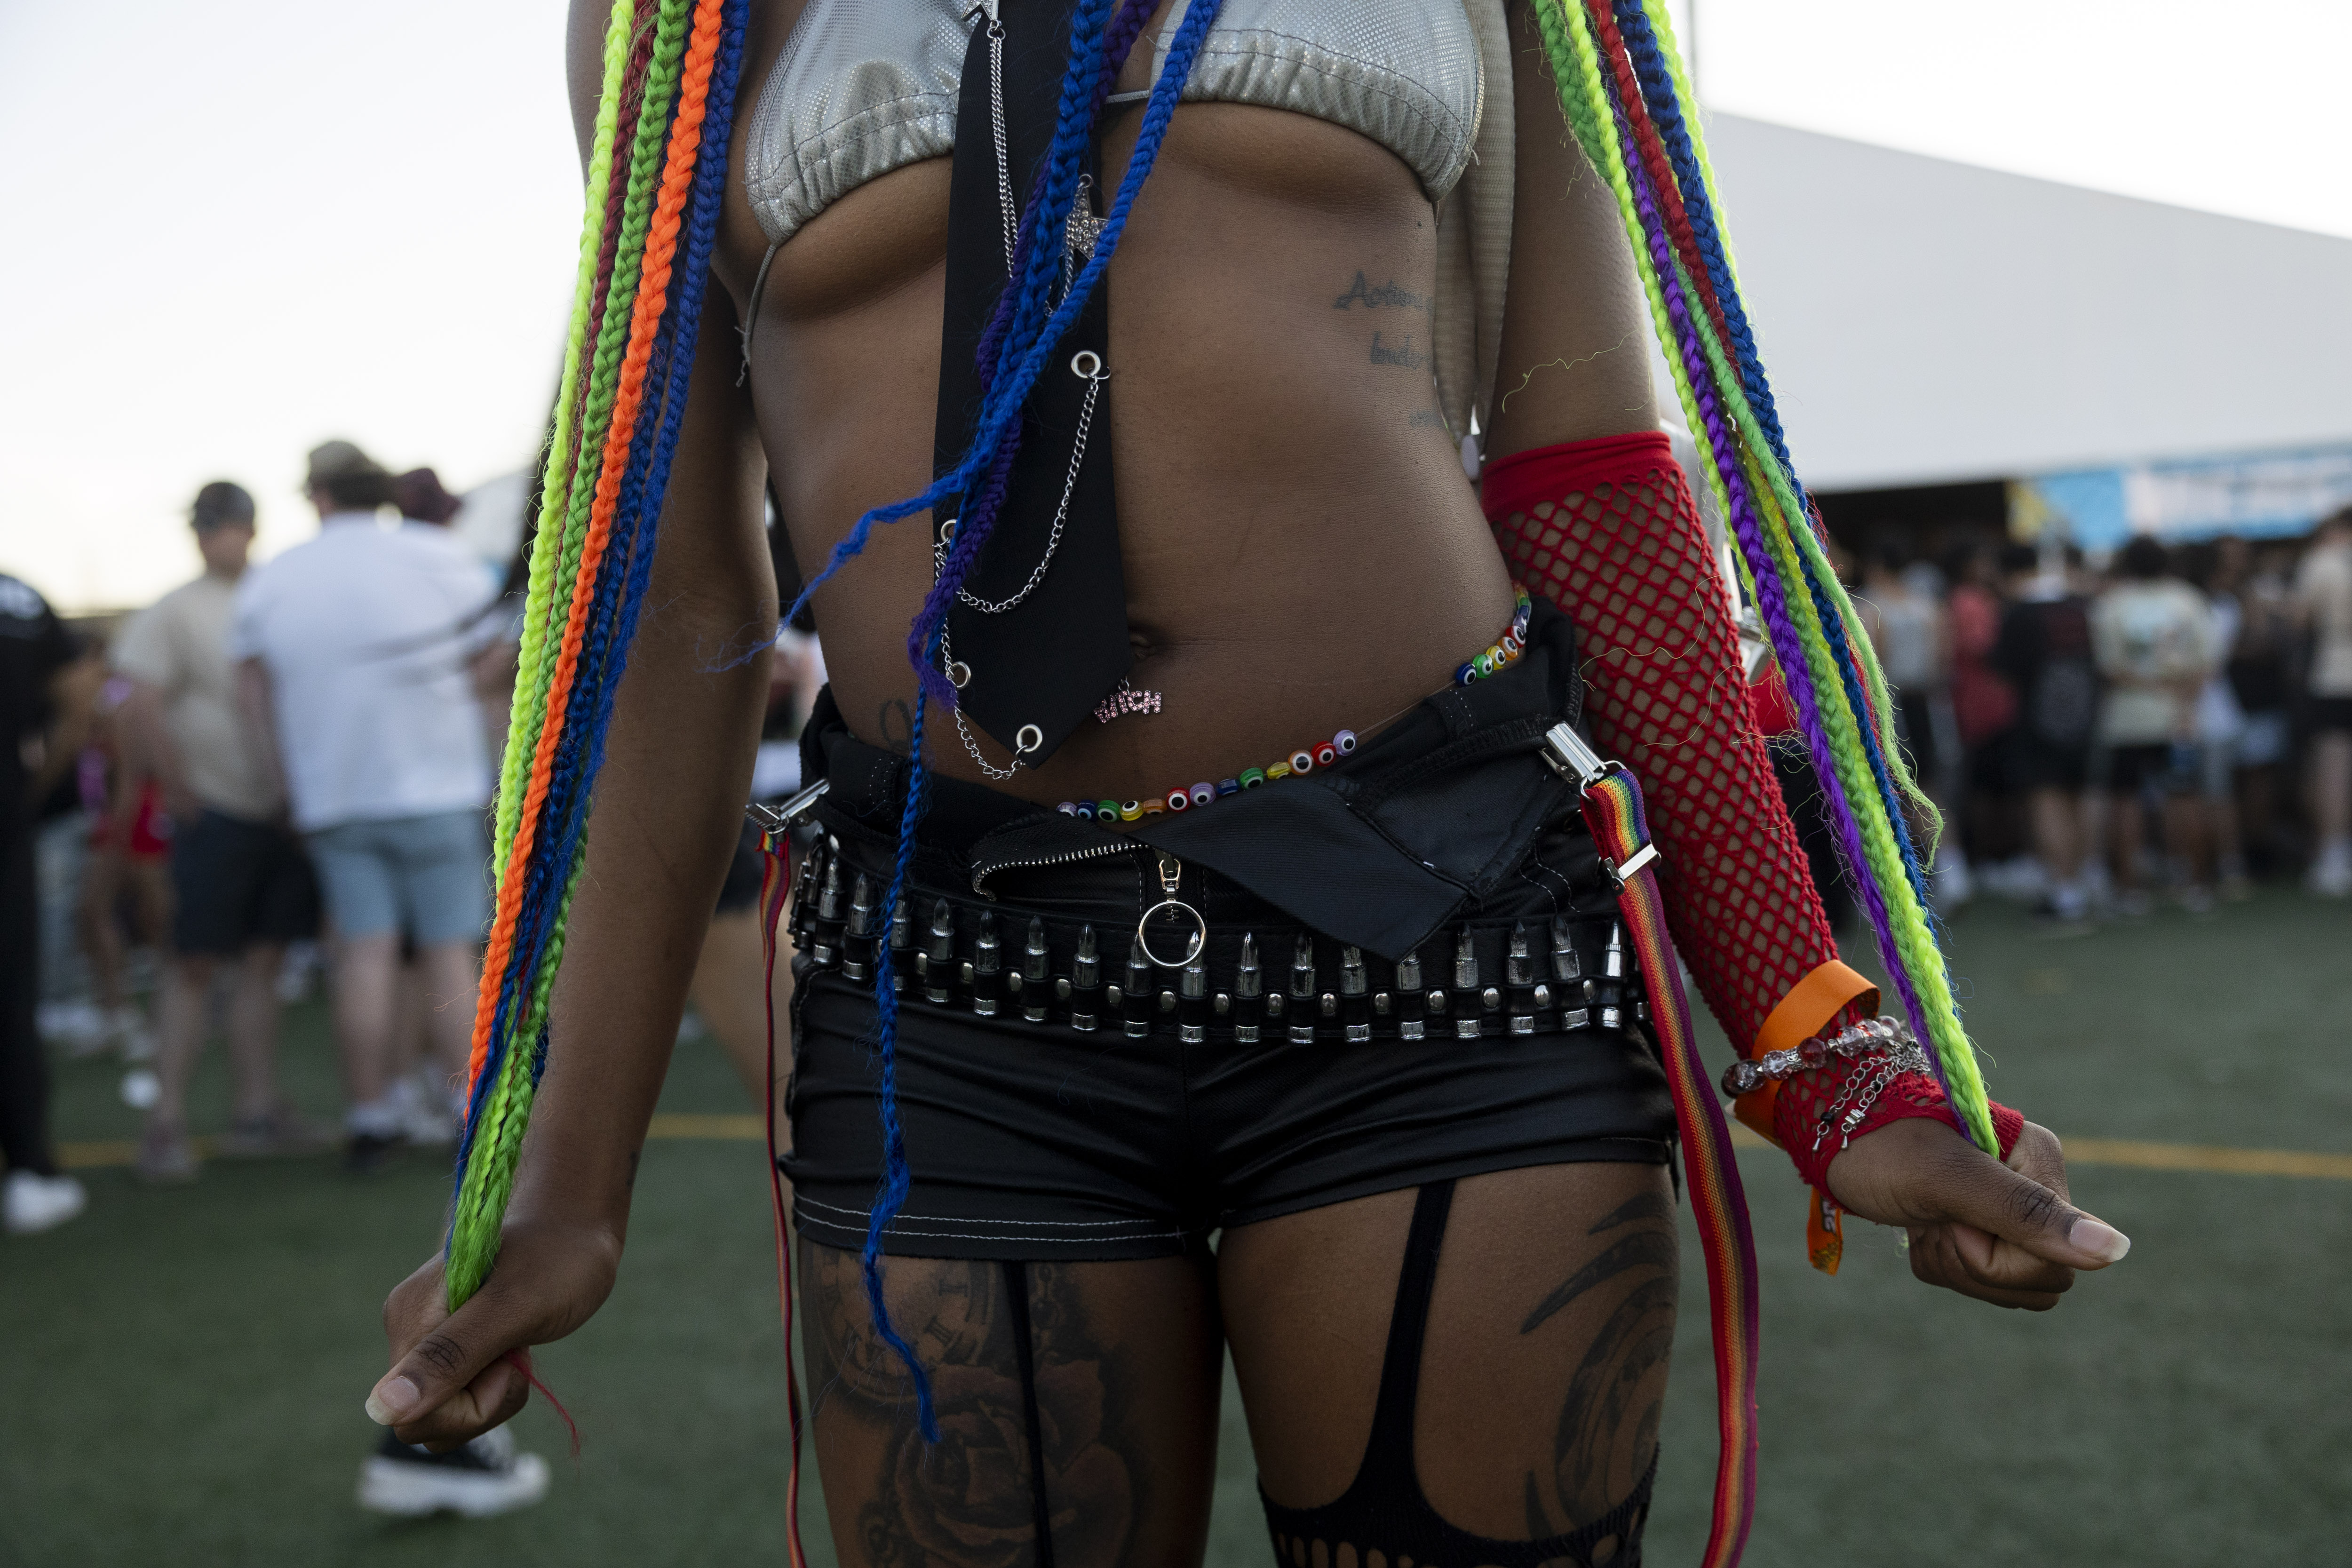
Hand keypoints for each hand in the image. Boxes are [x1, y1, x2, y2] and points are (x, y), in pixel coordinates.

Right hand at [367, 1216, 622, 1448]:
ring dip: (492, 1397)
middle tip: (517, 1353)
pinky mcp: (448, 1349)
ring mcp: (426, 1341)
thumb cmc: (557, 1258)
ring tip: (517, 1346)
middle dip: (481, 1404)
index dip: (467, 1408)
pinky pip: (459, 1402)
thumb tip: (380, 1409)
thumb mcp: (514, 1308)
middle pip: (424, 1422)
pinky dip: (495, 1387)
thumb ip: (450, 1355)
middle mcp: (406, 1330)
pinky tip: (514, 1349)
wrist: (576, 1228)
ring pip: (443, 1417)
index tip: (506, 1361)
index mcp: (408, 1318)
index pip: (409, 1415)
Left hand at [1825, 1117, 2129, 1309]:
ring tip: (1925, 1220)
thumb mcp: (1946, 1178)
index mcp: (2041, 1164)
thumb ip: (2026, 1213)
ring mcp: (2007, 1208)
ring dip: (1953, 1264)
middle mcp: (2034, 1187)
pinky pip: (1974, 1279)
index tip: (1950, 1214)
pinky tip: (1919, 1228)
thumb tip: (2117, 1251)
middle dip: (1972, 1264)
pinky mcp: (1977, 1225)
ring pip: (2007, 1286)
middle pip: (2037, 1281)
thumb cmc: (1878, 1142)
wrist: (1828, 1126)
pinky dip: (1938, 1262)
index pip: (2055, 1264)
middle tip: (1934, 1219)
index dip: (1993, 1258)